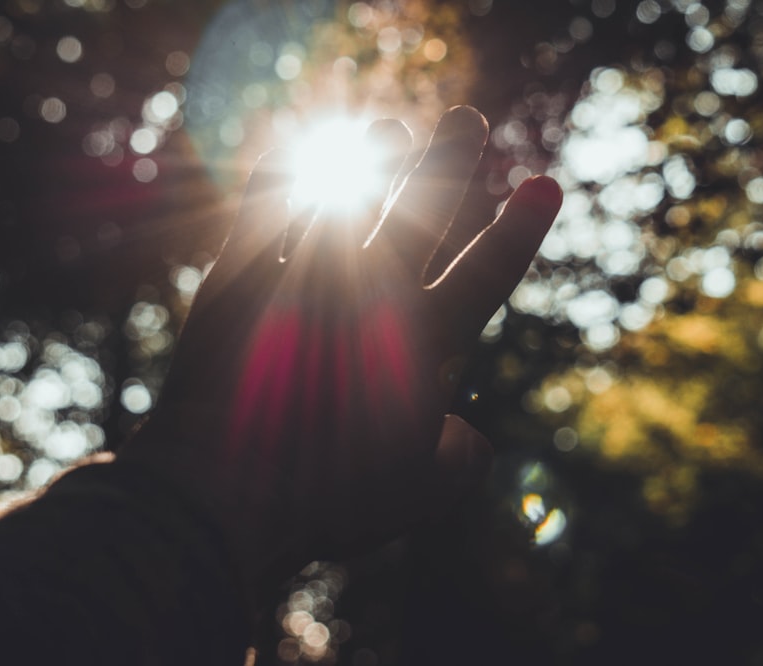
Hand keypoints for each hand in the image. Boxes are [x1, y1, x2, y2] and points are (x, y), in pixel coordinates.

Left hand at [122, 106, 561, 604]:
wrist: (218, 490)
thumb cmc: (325, 498)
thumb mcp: (415, 496)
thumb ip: (459, 460)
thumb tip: (469, 435)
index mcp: (419, 343)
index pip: (485, 275)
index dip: (518, 230)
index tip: (545, 181)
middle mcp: (365, 295)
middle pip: (419, 216)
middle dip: (449, 163)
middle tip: (468, 117)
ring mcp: (298, 279)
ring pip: (345, 201)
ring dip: (371, 163)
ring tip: (390, 130)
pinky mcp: (235, 282)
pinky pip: (260, 213)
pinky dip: (275, 179)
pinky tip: (285, 152)